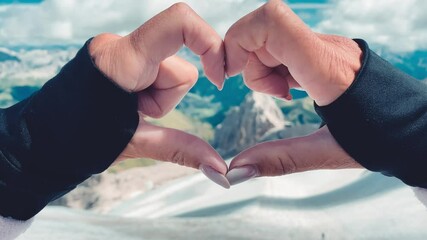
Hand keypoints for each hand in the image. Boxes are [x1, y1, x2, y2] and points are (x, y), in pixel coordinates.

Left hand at [89, 3, 229, 187]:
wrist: (41, 143)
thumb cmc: (77, 143)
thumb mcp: (134, 143)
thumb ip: (182, 150)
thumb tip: (220, 169)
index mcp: (120, 62)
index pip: (178, 23)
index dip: (209, 43)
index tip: (218, 78)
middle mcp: (118, 46)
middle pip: (177, 65)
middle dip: (168, 96)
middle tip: (138, 114)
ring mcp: (117, 49)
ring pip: (168, 70)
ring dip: (159, 96)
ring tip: (131, 112)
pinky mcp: (118, 56)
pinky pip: (153, 69)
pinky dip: (150, 91)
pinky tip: (129, 105)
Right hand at [224, 0, 362, 184]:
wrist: (414, 124)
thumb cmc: (380, 138)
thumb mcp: (326, 153)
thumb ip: (278, 160)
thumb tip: (236, 171)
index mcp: (325, 69)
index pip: (272, 22)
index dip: (239, 40)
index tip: (232, 75)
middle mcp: (325, 48)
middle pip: (263, 31)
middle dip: (250, 63)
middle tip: (271, 94)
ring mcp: (324, 46)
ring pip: (271, 37)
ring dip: (263, 67)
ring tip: (285, 95)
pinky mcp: (322, 50)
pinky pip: (284, 45)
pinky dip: (275, 66)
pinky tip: (290, 89)